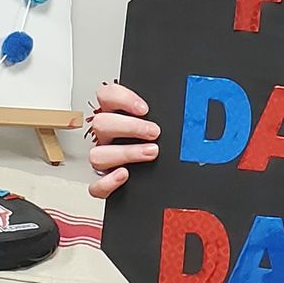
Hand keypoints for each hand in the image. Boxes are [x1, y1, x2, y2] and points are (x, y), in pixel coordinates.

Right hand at [85, 79, 159, 199]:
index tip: (144, 108)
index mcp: (116, 115)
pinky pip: (96, 186)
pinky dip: (108, 182)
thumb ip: (164, 113)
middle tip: (154, 132)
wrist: (167, 177)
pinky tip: (125, 175)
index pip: (106, 96)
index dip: (122, 99)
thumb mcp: (165, 121)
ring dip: (125, 153)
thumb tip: (187, 106)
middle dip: (130, 127)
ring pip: (97, 154)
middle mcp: (107, 136)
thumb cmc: (163, 141)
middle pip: (101, 123)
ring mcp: (105, 159)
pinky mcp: (105, 182)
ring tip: (151, 153)